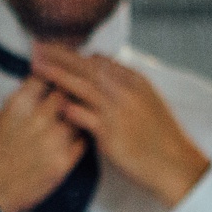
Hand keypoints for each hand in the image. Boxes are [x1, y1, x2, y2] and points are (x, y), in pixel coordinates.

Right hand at [0, 76, 86, 211]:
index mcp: (19, 105)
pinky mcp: (64, 162)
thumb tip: (40, 83)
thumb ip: (23, 99)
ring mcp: (54, 140)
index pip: (46, 76)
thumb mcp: (0, 118)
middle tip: (68, 97)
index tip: (55, 78)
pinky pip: (83, 140)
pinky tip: (72, 138)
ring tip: (71, 120)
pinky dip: (80, 136)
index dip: (52, 75)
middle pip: (66, 91)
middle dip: (67, 93)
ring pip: (79, 115)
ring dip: (76, 115)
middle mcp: (38, 119)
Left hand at [29, 44, 209, 207]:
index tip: (56, 51)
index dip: (75, 55)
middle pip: (87, 67)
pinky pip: (83, 116)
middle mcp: (126, 91)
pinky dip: (68, 108)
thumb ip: (126, 87)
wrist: (174, 163)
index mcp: (135, 81)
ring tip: (37, 67)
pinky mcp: (110, 134)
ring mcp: (117, 111)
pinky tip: (53, 103)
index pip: (100, 60)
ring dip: (57, 75)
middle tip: (38, 47)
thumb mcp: (149, 102)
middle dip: (60, 55)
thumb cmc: (161, 136)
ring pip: (82, 86)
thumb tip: (105, 74)